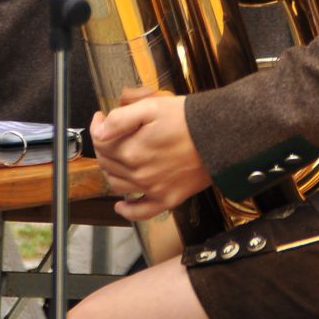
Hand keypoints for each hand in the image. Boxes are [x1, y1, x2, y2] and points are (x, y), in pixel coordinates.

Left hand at [90, 93, 210, 219]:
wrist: (220, 136)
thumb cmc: (189, 119)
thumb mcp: (153, 106)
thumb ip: (121, 118)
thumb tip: (99, 132)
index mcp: (132, 150)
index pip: (101, 142)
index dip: (98, 127)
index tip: (101, 117)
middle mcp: (139, 174)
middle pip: (108, 163)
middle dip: (105, 146)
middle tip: (111, 133)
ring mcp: (152, 190)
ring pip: (118, 185)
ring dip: (112, 171)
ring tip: (118, 157)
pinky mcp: (167, 199)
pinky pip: (140, 212)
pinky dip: (127, 211)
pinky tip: (121, 205)